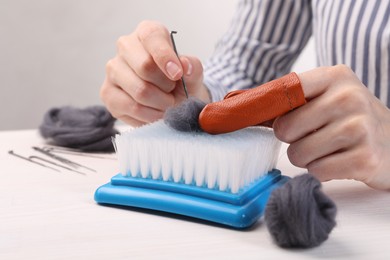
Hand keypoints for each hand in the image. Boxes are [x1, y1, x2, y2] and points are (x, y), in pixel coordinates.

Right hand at [100, 21, 209, 126]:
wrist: (172, 103)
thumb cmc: (180, 83)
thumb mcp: (192, 74)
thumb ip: (193, 67)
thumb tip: (185, 65)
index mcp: (147, 33)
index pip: (152, 37)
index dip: (165, 57)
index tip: (177, 74)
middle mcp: (126, 46)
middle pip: (145, 66)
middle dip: (166, 86)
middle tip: (173, 92)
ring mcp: (113, 70)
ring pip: (140, 90)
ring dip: (161, 103)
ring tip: (167, 104)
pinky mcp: (107, 93)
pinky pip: (132, 107)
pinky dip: (150, 115)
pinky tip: (156, 112)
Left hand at [273, 65, 389, 190]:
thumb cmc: (349, 119)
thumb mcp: (326, 97)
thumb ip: (291, 100)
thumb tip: (244, 108)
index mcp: (335, 76)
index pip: (285, 91)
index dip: (273, 111)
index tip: (278, 120)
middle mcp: (349, 97)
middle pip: (285, 129)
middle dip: (292, 139)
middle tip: (312, 136)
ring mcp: (360, 128)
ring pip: (298, 153)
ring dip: (307, 157)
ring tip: (328, 149)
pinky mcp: (366, 158)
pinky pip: (316, 171)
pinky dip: (321, 171)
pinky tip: (339, 161)